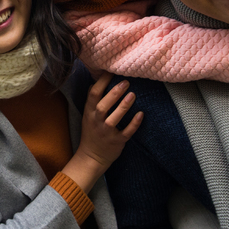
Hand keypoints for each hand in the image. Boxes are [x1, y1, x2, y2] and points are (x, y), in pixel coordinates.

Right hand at [63, 73, 142, 192]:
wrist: (91, 157)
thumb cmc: (92, 132)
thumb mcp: (87, 115)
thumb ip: (92, 100)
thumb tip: (95, 81)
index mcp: (89, 112)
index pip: (93, 94)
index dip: (102, 82)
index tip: (111, 71)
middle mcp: (96, 121)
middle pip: (103, 105)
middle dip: (114, 93)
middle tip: (125, 82)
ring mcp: (106, 132)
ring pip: (114, 119)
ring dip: (123, 106)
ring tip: (133, 94)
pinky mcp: (117, 142)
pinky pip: (126, 132)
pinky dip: (134, 124)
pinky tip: (141, 114)